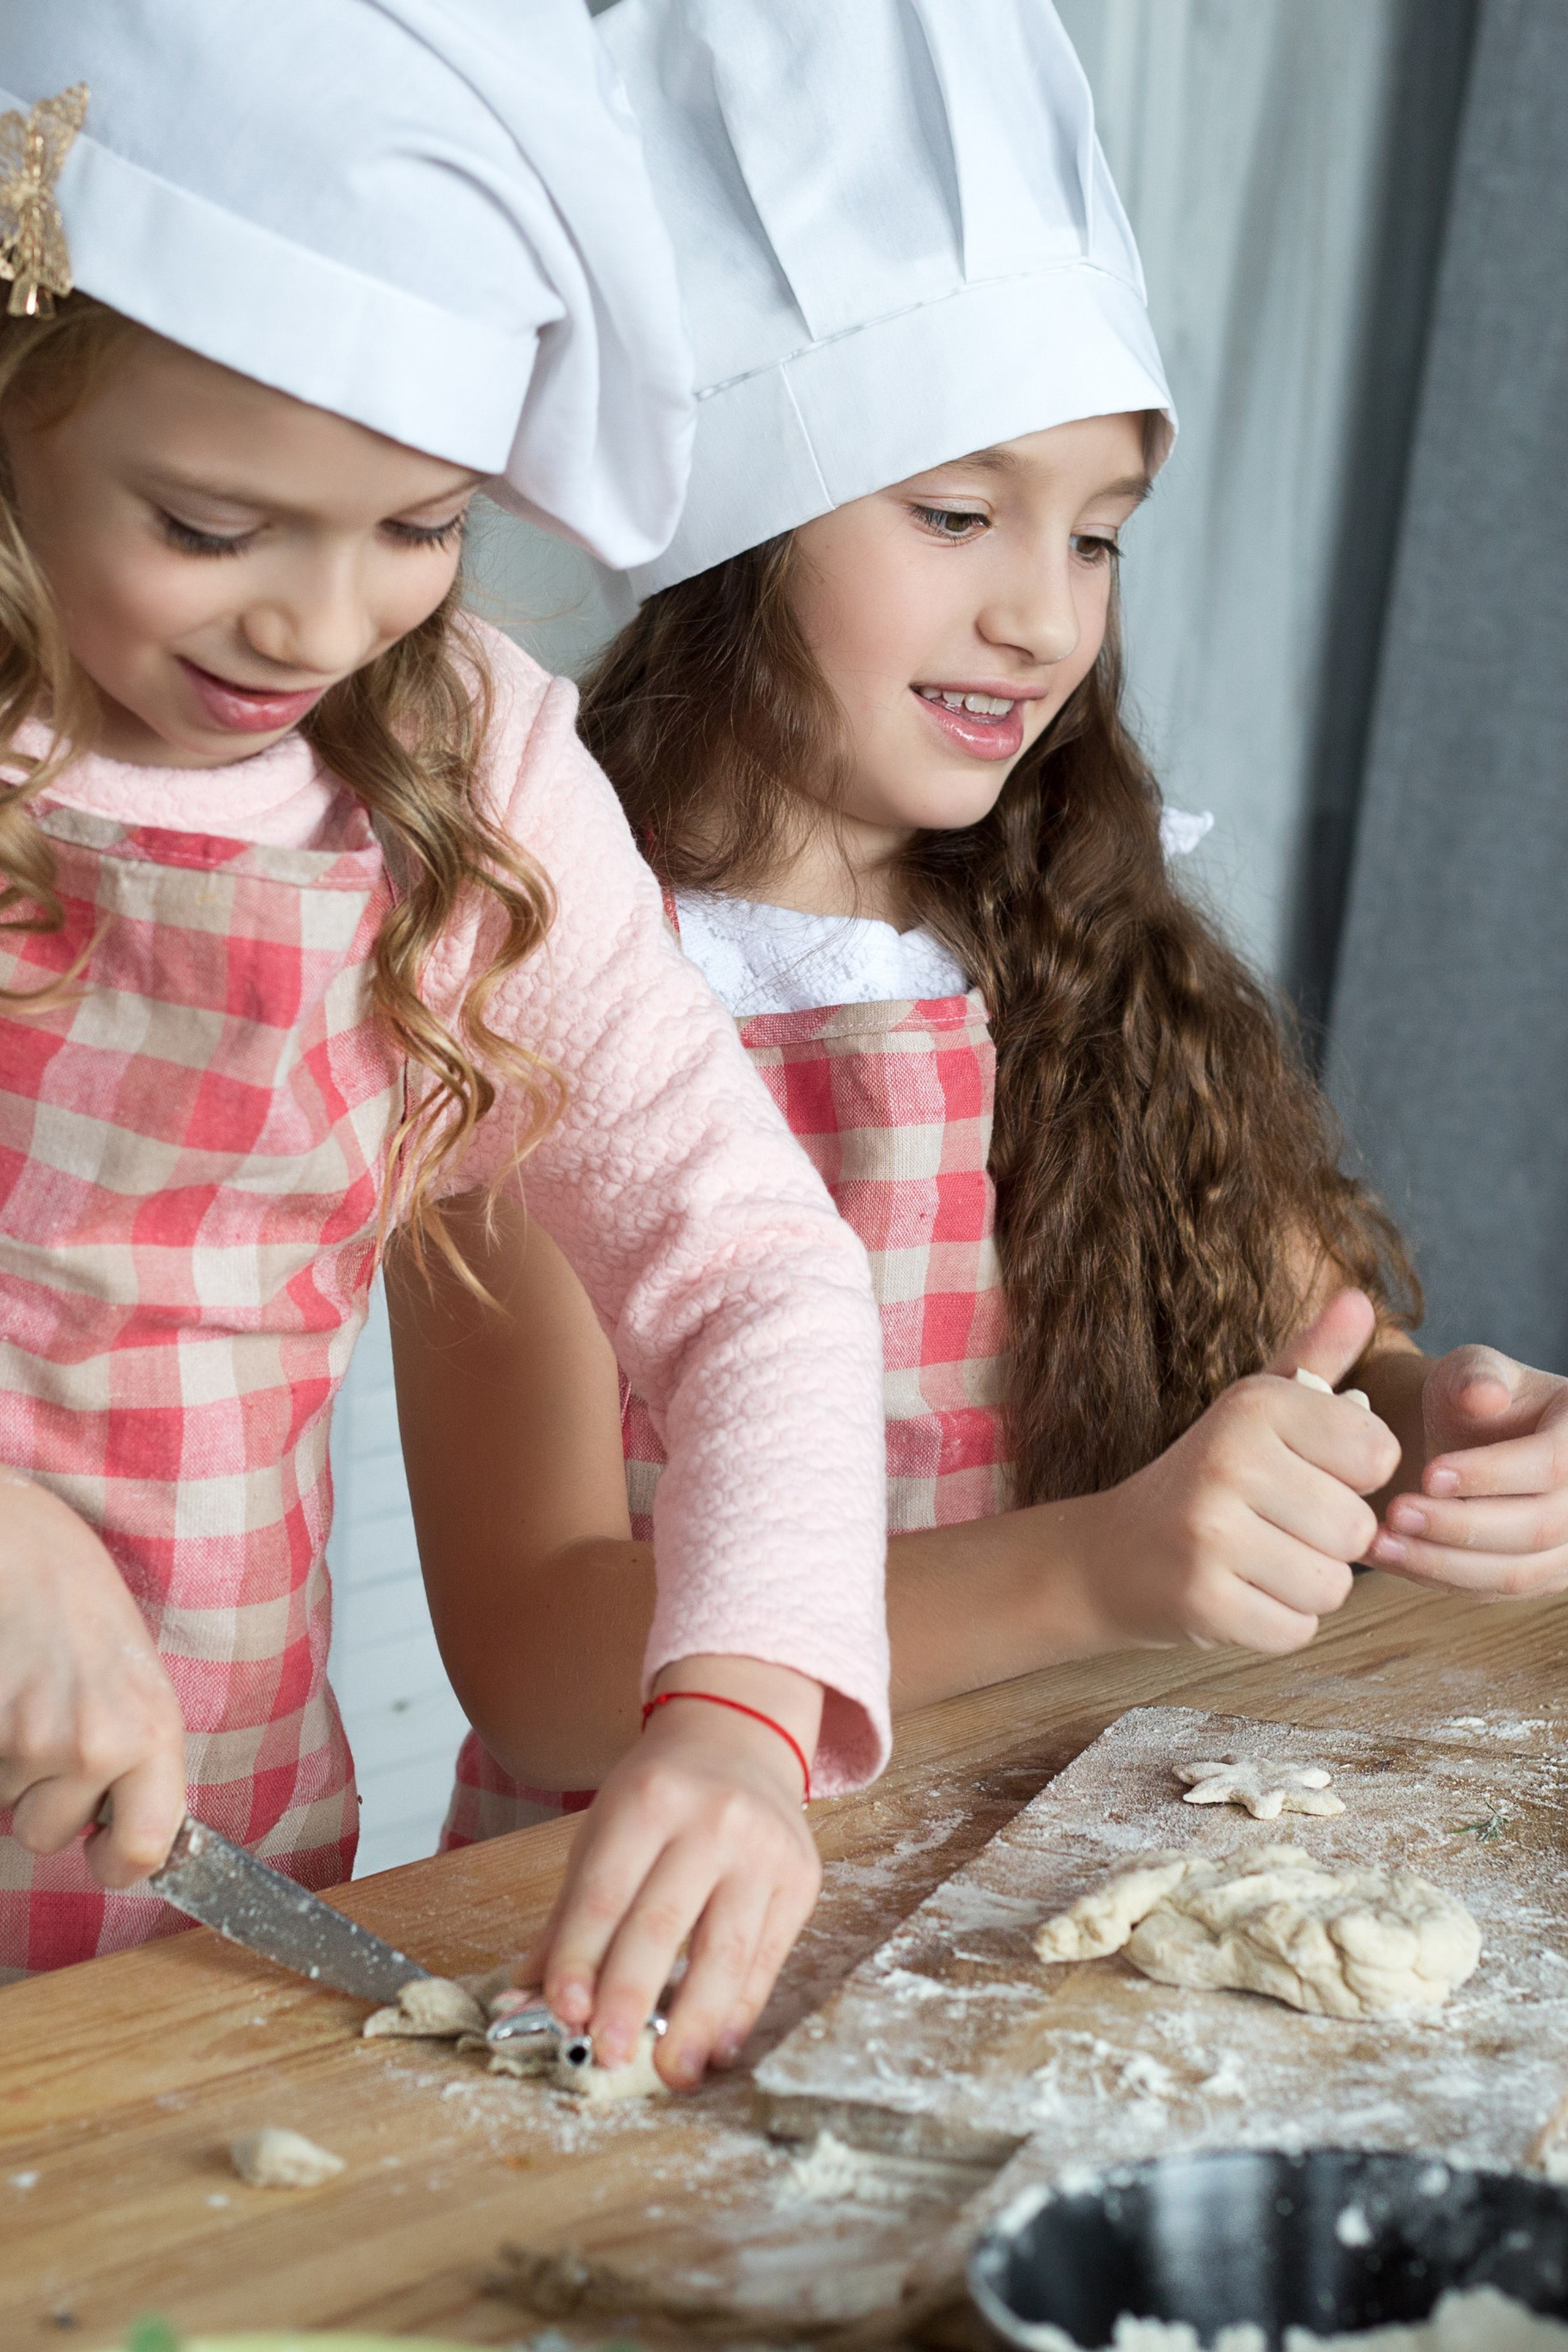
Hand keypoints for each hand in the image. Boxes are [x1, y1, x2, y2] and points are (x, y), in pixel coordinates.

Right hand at [0, 1477, 186, 1886]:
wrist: (16, 1541)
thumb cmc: (77, 1600)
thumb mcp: (135, 1674)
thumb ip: (138, 1753)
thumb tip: (131, 1838)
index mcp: (150, 1728)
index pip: (147, 1847)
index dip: (120, 1862)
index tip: (105, 1852)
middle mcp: (92, 1742)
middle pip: (49, 1834)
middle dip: (45, 1793)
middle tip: (50, 1719)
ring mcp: (26, 1737)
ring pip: (5, 1803)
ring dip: (9, 1765)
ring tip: (23, 1692)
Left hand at [516, 1657, 822, 2089]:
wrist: (741, 1737)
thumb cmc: (660, 1795)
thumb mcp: (603, 1831)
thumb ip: (569, 1916)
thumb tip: (526, 1994)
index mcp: (649, 1800)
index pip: (606, 1892)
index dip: (581, 1956)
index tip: (563, 2013)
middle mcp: (712, 1821)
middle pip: (664, 1923)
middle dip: (631, 1998)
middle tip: (607, 2055)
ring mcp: (764, 1851)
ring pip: (726, 1950)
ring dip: (695, 2021)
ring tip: (673, 2073)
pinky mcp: (800, 1880)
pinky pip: (768, 1957)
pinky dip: (741, 2008)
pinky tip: (719, 2044)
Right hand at [1072, 1288, 1401, 1652]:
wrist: (1110, 1555)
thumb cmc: (1205, 1478)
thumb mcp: (1254, 1408)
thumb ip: (1315, 1358)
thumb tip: (1361, 1298)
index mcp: (1253, 1407)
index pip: (1377, 1455)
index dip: (1352, 1478)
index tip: (1306, 1474)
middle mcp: (1230, 1461)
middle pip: (1359, 1529)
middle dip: (1330, 1541)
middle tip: (1275, 1527)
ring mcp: (1211, 1533)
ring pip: (1332, 1585)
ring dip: (1306, 1585)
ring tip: (1257, 1561)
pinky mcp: (1202, 1600)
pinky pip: (1296, 1629)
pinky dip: (1277, 1623)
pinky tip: (1239, 1594)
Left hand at [1367, 1346, 1567, 1596]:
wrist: (1476, 1439)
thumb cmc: (1475, 1398)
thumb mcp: (1472, 1370)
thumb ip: (1475, 1377)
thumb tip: (1484, 1396)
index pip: (1552, 1465)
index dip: (1491, 1475)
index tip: (1428, 1474)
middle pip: (1538, 1528)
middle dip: (1459, 1525)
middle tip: (1394, 1511)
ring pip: (1516, 1574)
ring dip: (1441, 1563)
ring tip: (1378, 1541)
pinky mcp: (1537, 1577)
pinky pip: (1489, 1591)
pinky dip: (1436, 1578)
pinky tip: (1387, 1556)